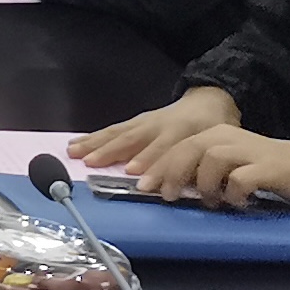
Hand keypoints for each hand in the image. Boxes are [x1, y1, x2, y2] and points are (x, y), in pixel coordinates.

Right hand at [72, 85, 241, 173]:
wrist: (209, 100)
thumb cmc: (213, 129)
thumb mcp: (216, 147)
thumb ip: (199, 166)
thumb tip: (182, 189)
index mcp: (181, 133)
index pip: (165, 151)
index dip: (152, 165)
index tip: (137, 182)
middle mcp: (158, 125)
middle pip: (132, 138)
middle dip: (110, 151)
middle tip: (89, 163)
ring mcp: (145, 121)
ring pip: (118, 132)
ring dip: (95, 142)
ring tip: (74, 152)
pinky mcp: (137, 120)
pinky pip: (114, 128)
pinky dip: (95, 136)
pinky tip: (80, 142)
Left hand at [128, 126, 289, 207]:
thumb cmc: (262, 172)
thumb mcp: (227, 166)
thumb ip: (201, 170)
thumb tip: (169, 186)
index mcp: (215, 135)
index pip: (178, 146)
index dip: (157, 164)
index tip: (140, 183)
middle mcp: (227, 137)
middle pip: (189, 149)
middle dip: (171, 172)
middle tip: (166, 195)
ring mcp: (247, 150)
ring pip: (211, 159)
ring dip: (204, 184)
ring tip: (211, 201)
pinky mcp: (266, 167)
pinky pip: (240, 180)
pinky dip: (233, 193)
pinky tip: (238, 202)